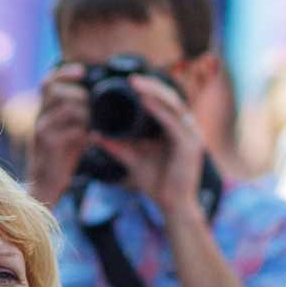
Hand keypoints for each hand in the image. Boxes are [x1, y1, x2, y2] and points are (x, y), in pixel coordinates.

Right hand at [26, 64, 89, 207]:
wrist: (45, 185)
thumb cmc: (60, 158)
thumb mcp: (69, 132)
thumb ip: (80, 115)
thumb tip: (99, 102)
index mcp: (44, 111)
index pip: (48, 81)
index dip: (64, 72)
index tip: (82, 71)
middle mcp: (41, 116)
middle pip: (55, 89)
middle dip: (79, 92)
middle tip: (93, 104)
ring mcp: (42, 129)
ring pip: (65, 107)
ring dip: (85, 111)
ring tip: (94, 122)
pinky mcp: (49, 144)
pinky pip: (71, 129)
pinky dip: (85, 131)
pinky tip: (92, 138)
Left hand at [90, 73, 206, 223]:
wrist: (173, 208)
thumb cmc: (157, 184)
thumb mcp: (132, 159)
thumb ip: (116, 146)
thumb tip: (93, 135)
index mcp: (176, 128)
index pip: (165, 101)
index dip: (149, 89)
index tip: (128, 81)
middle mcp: (187, 128)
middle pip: (171, 97)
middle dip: (151, 85)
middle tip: (131, 78)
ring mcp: (192, 136)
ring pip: (174, 105)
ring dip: (155, 93)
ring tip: (136, 85)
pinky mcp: (191, 146)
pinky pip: (175, 123)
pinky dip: (160, 110)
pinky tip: (146, 102)